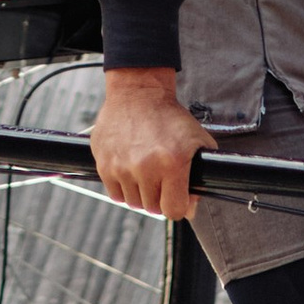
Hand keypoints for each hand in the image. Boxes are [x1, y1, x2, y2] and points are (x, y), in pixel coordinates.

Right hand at [91, 66, 208, 221]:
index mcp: (172, 163)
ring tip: (145, 172)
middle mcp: (145, 167)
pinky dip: (124, 187)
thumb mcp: (197, 141)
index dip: (178, 206)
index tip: (177, 197)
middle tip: (161, 180)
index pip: (174, 210)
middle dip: (160, 198)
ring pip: (133, 202)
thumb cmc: (170, 117)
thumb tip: (190, 209)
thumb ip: (200, 178)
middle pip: (153, 209)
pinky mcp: (104, 164)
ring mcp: (122, 167)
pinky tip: (130, 170)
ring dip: (141, 193)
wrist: (138, 94)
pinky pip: (115, 193)